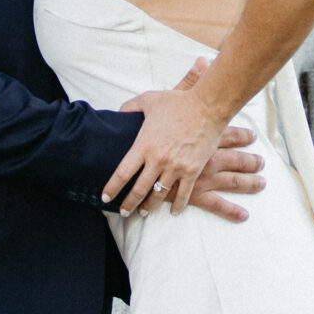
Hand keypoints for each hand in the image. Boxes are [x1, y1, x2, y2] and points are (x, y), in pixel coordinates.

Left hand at [108, 60, 262, 220]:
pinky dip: (178, 205)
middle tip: (122, 212)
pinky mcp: (192, 171)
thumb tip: (119, 113)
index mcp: (144, 145)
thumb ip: (130, 107)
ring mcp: (176, 167)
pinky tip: (174, 211)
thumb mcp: (148, 100)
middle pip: (138, 190)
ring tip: (143, 212)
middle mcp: (157, 160)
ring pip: (158, 195)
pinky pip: (184, 194)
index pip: (122, 174)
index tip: (105, 197)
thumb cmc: (178, 102)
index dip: (112, 188)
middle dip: (128, 204)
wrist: (207, 107)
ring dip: (149, 206)